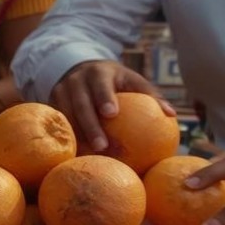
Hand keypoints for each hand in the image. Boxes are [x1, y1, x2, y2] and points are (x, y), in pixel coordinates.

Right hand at [50, 60, 174, 150]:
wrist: (80, 68)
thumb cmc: (115, 80)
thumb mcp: (130, 79)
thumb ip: (149, 95)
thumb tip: (172, 115)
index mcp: (98, 72)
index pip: (100, 84)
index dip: (104, 97)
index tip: (112, 114)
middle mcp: (76, 80)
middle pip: (80, 103)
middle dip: (89, 124)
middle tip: (102, 146)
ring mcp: (60, 91)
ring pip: (66, 114)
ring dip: (76, 135)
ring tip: (88, 156)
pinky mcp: (51, 103)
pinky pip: (58, 123)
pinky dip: (67, 137)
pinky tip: (77, 155)